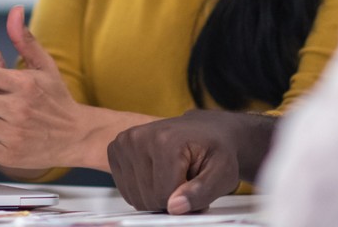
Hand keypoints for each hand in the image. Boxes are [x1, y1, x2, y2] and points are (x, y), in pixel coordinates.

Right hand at [106, 110, 275, 213]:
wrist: (206, 129)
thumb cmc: (216, 151)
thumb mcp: (222, 173)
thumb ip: (201, 192)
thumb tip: (175, 208)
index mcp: (165, 141)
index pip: (165, 196)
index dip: (184, 201)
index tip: (197, 185)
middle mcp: (139, 138)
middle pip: (148, 198)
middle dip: (169, 199)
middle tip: (186, 181)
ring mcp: (124, 142)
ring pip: (136, 197)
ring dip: (156, 195)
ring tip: (172, 177)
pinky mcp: (115, 149)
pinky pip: (126, 190)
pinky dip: (142, 190)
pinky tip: (156, 175)